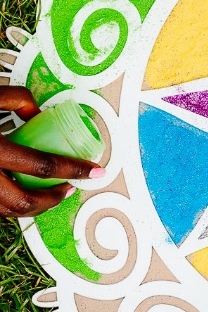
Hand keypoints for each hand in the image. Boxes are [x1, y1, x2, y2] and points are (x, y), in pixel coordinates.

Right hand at [0, 86, 100, 216]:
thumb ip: (18, 100)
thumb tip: (38, 114)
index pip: (42, 165)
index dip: (74, 170)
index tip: (95, 172)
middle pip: (25, 202)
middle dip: (53, 200)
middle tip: (71, 189)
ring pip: (8, 211)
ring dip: (34, 207)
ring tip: (50, 195)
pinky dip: (12, 204)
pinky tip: (22, 192)